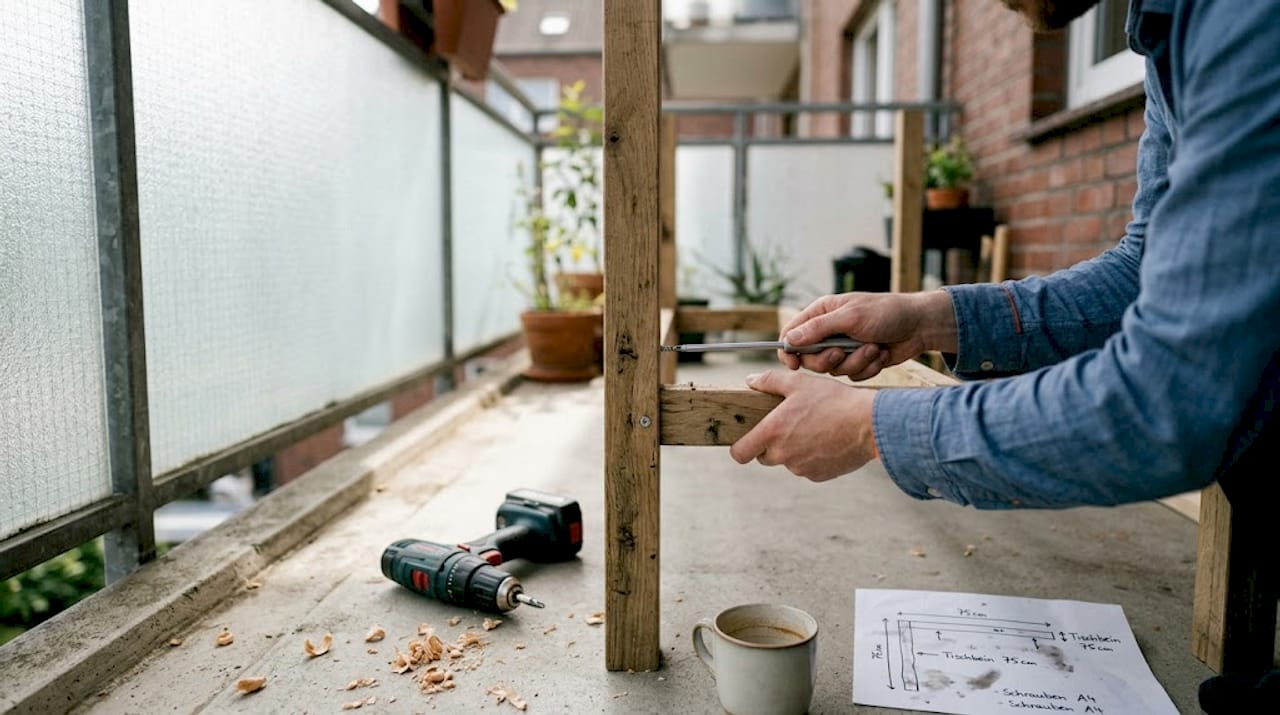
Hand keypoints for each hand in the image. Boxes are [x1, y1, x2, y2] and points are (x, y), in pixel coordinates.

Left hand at [729, 370, 877, 481]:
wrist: (869, 424)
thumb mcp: (799, 383)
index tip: (747, 439)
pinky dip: (812, 457)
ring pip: (787, 462)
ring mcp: (801, 469)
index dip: (740, 447)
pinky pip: (807, 468)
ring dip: (793, 450)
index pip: (739, 453)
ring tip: (814, 429)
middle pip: (763, 457)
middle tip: (788, 426)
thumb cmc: (834, 400)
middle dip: (770, 444)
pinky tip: (826, 440)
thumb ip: (770, 381)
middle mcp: (784, 455)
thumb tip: (750, 380)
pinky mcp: (819, 476)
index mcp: (773, 433)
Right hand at [778, 291, 956, 379]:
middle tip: (841, 353)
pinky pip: (853, 376)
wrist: (920, 326)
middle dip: (828, 360)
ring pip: (833, 370)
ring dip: (855, 362)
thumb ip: (818, 329)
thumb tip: (789, 340)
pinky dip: (868, 367)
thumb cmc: (886, 312)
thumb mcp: (850, 317)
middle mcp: (829, 332)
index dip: (789, 351)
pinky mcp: (859, 362)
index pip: (792, 334)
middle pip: (810, 358)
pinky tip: (881, 354)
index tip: (793, 364)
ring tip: (873, 348)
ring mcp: (844, 348)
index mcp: (822, 313)